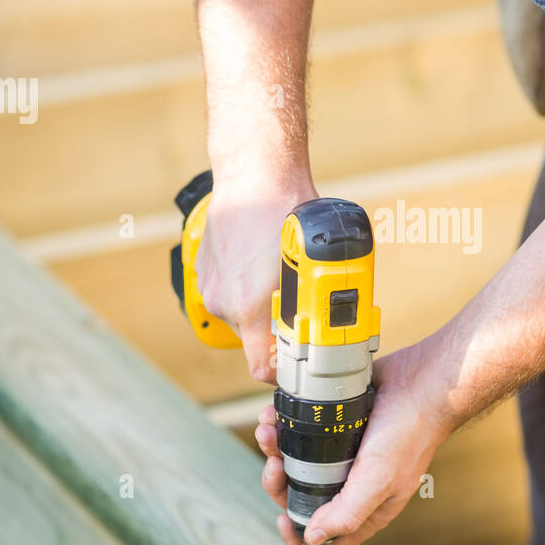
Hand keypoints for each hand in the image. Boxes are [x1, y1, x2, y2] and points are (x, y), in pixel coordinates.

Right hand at [195, 178, 317, 381]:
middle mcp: (222, 302)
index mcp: (247, 307)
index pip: (261, 368)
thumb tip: (340, 322)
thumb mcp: (315, 261)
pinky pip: (229, 293)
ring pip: (243, 314)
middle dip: (278, 330)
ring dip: (263, 306)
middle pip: (255, 339)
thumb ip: (318, 299)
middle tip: (302, 308)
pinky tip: (262, 263)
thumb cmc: (287, 210)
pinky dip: (247, 286)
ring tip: (281, 277)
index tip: (301, 362)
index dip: (284, 371)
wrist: (253, 173)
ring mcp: (209, 286)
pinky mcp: (204, 271)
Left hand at [255, 340, 452, 544]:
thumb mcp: (379, 478)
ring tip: (268, 428)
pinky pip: (299, 430)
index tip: (283, 519)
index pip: (328, 539)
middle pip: (302, 496)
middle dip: (280, 483)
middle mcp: (351, 483)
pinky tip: (274, 411)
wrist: (421, 379)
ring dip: (274, 449)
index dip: (301, 536)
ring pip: (295, 462)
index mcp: (366, 507)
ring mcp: (341, 452)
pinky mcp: (334, 423)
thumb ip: (348, 513)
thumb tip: (312, 537)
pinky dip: (282, 423)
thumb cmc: (409, 431)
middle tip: (276, 464)